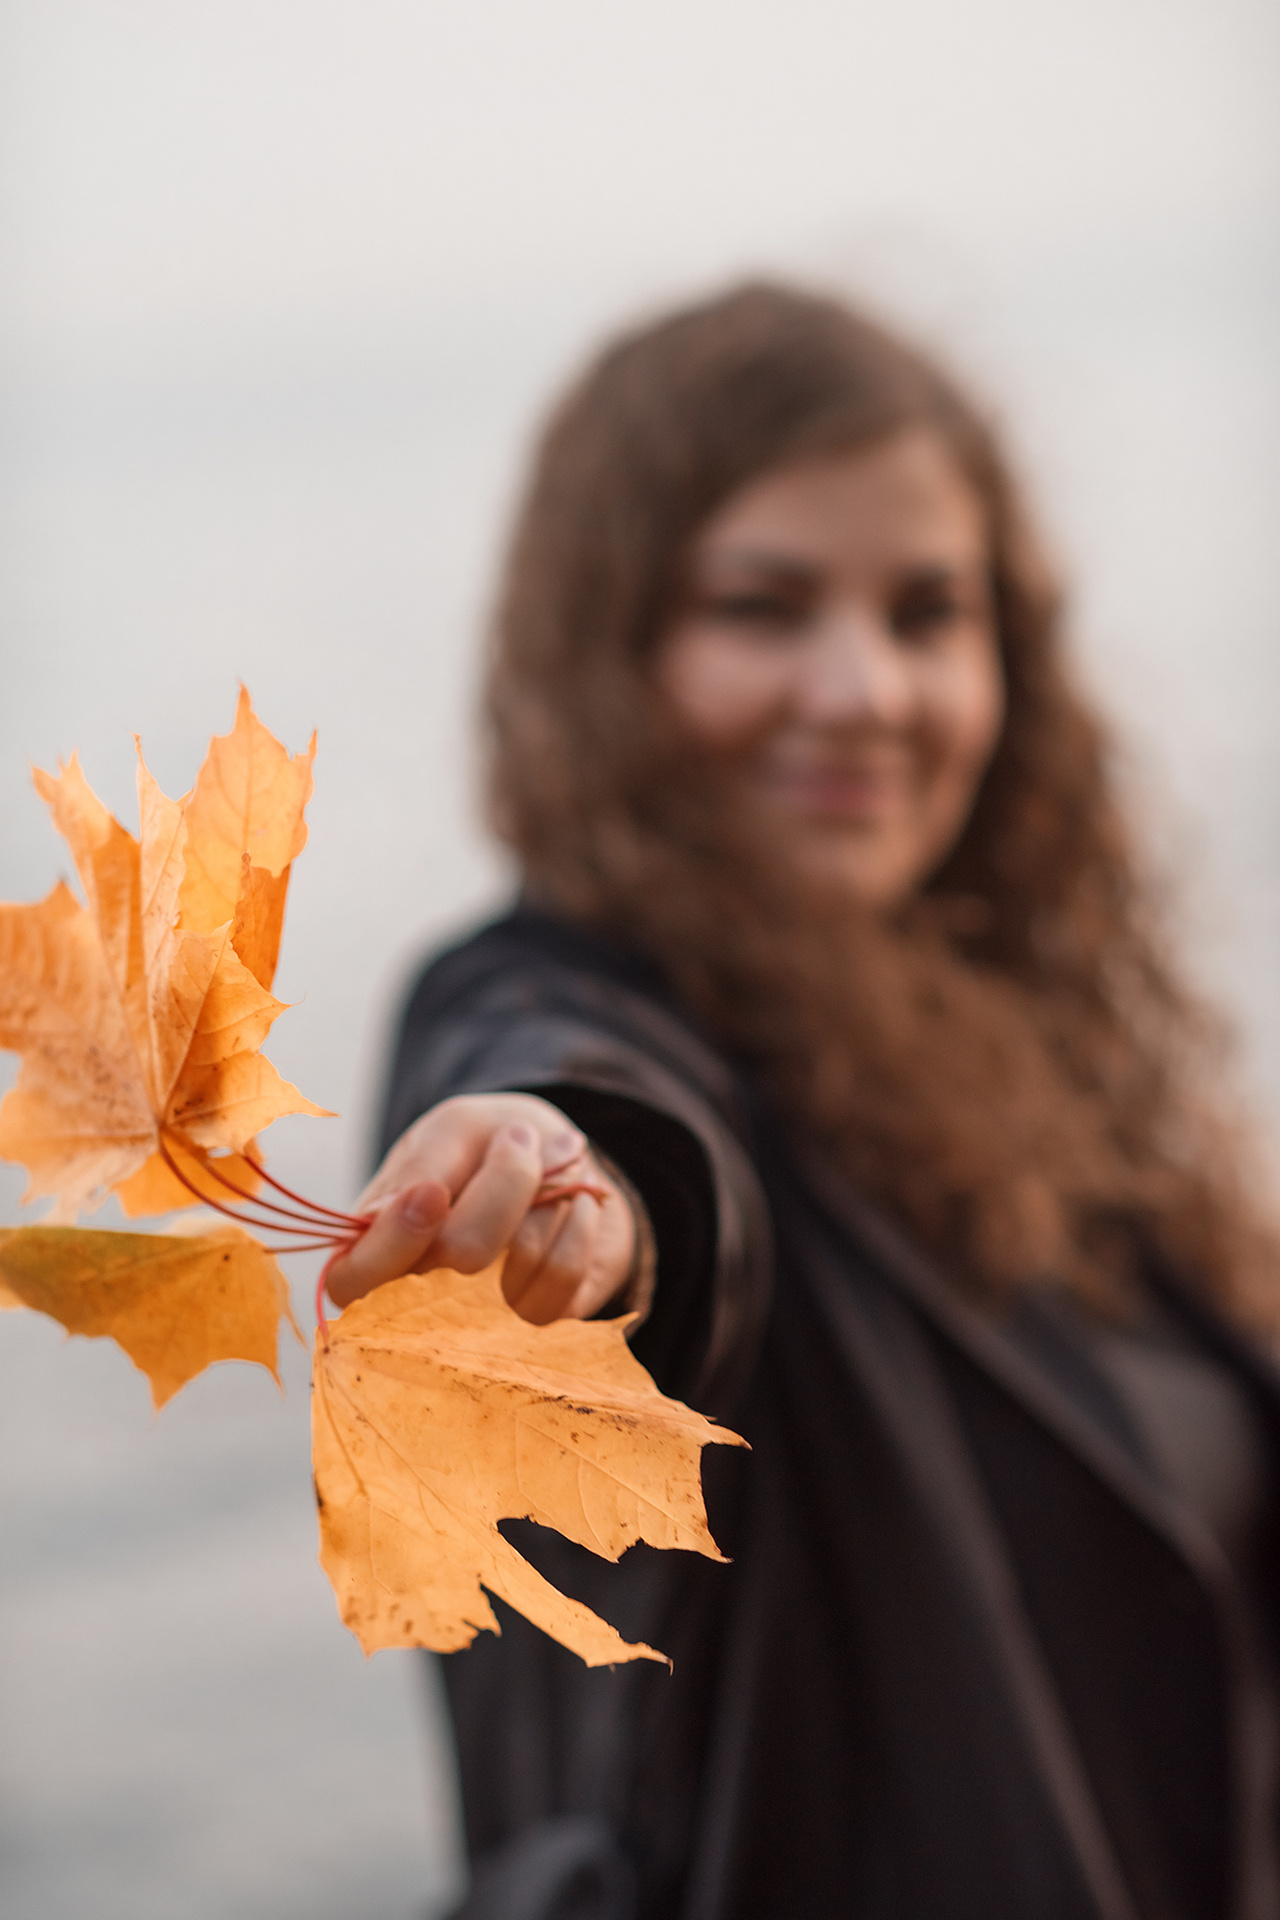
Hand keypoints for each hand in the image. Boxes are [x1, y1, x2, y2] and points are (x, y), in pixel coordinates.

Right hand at [322, 1093, 635, 1323]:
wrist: (556, 1155)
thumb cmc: (485, 1143)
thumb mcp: (451, 1131)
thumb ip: (420, 1167)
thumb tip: (379, 1214)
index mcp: (376, 1243)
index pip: (352, 1278)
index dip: (392, 1243)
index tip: (432, 1194)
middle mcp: (421, 1292)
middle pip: (462, 1252)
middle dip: (505, 1184)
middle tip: (518, 1140)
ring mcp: (482, 1314)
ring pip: (529, 1256)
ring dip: (552, 1192)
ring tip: (548, 1167)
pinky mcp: (538, 1318)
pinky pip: (567, 1273)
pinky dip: (581, 1222)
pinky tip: (574, 1204)